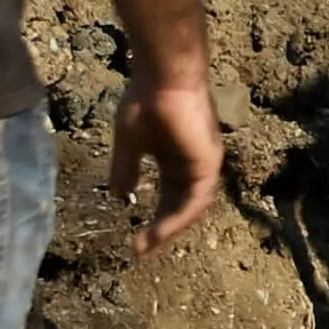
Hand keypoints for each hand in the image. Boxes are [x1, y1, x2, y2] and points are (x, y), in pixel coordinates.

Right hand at [108, 59, 226, 259]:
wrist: (162, 78)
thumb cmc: (146, 102)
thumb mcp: (130, 143)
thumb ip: (127, 170)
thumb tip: (120, 196)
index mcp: (176, 159)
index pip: (170, 198)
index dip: (155, 220)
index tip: (135, 240)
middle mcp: (193, 164)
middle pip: (182, 207)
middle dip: (162, 231)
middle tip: (142, 251)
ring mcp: (204, 163)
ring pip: (192, 207)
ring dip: (169, 229)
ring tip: (147, 246)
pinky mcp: (208, 161)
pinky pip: (197, 198)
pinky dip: (179, 217)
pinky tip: (160, 230)